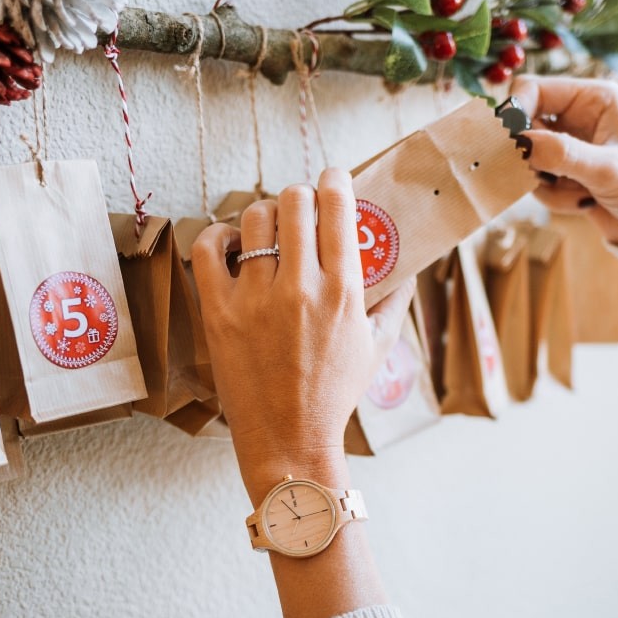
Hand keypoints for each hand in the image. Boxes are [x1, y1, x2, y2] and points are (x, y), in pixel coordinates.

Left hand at [191, 168, 414, 502]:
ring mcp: (256, 299)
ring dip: (264, 215)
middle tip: (299, 211)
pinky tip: (231, 245)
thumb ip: (394, 300)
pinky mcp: (220, 313)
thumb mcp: (377, 347)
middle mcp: (300, 289)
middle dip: (300, 197)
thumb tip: (408, 265)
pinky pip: (208, 248)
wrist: (290, 438)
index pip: (337, 206)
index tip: (332, 178)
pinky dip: (218, 237)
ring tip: (267, 232)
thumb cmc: (336, 395)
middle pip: (294, 200)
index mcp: (343, 292)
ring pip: (254, 218)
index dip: (334, 179)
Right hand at [510, 76, 617, 247]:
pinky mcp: (567, 176)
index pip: (534, 89)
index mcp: (593, 98)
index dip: (515, 112)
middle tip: (546, 177)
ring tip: (582, 195)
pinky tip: (584, 203)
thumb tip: (519, 142)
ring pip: (529, 161)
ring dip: (548, 184)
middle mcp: (579, 118)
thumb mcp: (609, 169)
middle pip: (525, 127)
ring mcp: (571, 148)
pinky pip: (539, 185)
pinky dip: (556, 199)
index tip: (508, 143)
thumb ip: (562, 154)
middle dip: (532, 158)